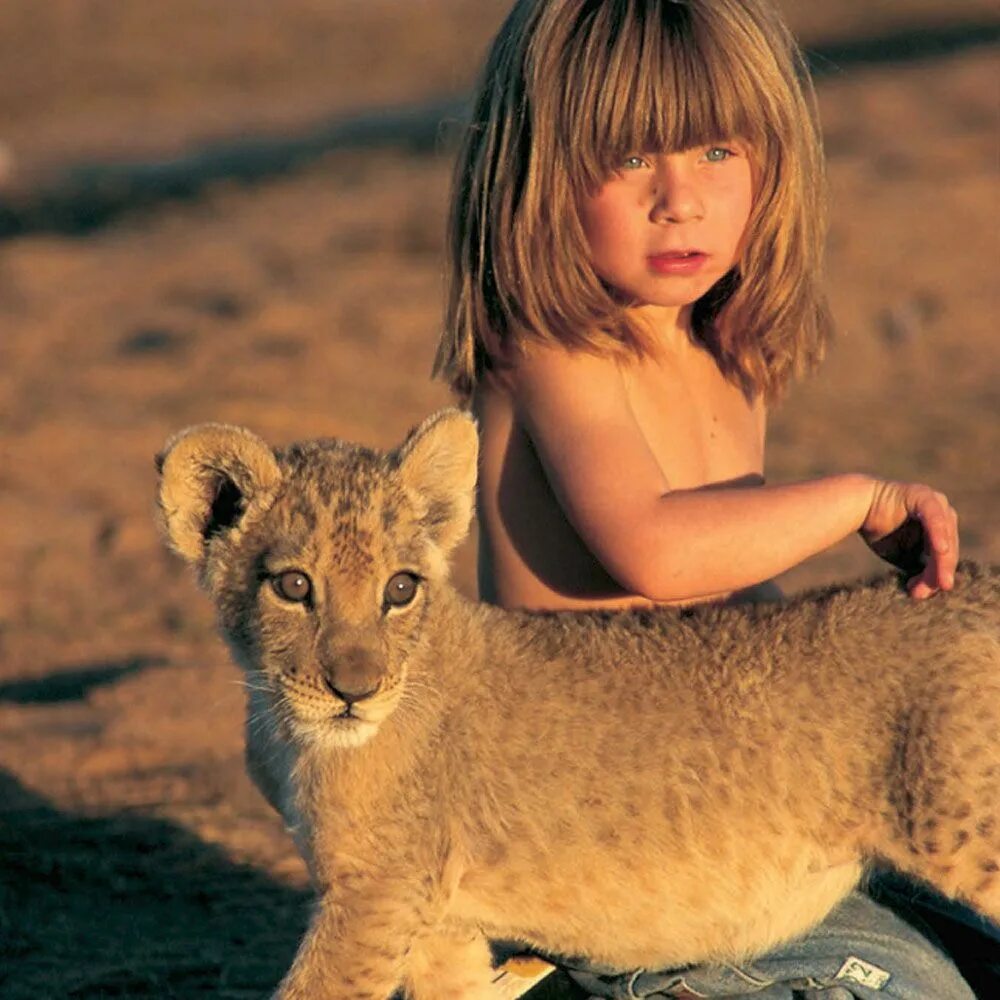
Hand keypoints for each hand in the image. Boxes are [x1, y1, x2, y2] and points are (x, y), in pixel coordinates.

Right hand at [859, 480, 958, 598]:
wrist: (856, 506)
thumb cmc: (877, 530)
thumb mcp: (903, 554)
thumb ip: (920, 567)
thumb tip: (932, 589)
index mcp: (942, 526)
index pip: (945, 556)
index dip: (935, 576)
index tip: (920, 594)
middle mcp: (944, 512)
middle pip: (948, 548)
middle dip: (937, 572)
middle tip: (924, 593)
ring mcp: (937, 502)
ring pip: (945, 537)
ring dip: (940, 561)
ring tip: (936, 581)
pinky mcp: (925, 498)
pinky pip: (935, 519)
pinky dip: (938, 535)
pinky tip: (940, 551)